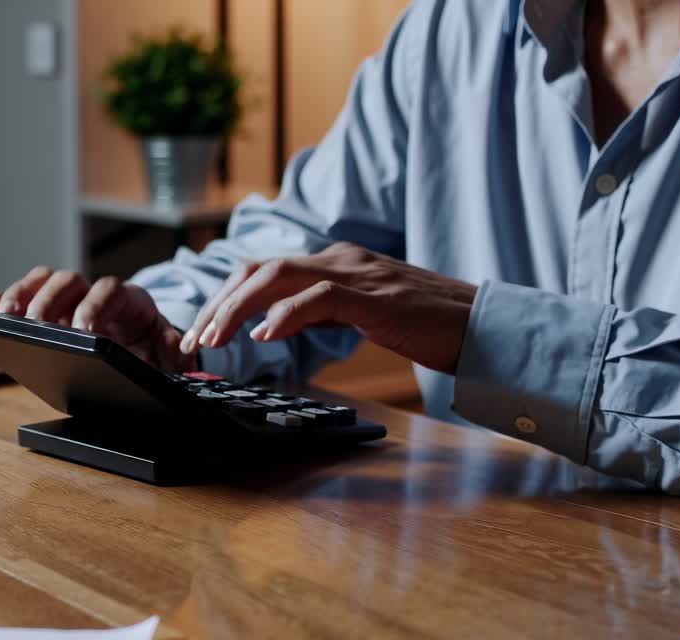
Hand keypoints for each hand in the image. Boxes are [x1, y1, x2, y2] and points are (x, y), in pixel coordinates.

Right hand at [0, 267, 195, 371]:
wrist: (148, 358)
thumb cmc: (157, 356)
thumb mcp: (174, 356)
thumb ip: (176, 352)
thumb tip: (180, 347)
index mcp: (130, 302)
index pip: (109, 290)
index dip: (95, 307)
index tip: (84, 332)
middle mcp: (96, 294)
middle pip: (70, 280)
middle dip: (52, 302)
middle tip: (40, 326)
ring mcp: (70, 302)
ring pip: (43, 284)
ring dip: (22, 296)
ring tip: (7, 317)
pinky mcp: (47, 314)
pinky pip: (19, 301)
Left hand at [179, 242, 477, 374]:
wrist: (484, 325)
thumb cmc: (427, 325)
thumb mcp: (361, 315)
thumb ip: (319, 313)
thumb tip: (274, 326)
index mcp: (335, 263)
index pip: (264, 270)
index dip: (226, 297)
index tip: (202, 330)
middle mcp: (340, 259)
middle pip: (260, 268)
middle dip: (220, 303)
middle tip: (195, 340)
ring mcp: (358, 274)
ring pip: (279, 275)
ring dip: (239, 308)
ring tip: (215, 339)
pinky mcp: (376, 297)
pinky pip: (320, 298)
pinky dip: (286, 315)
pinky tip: (265, 337)